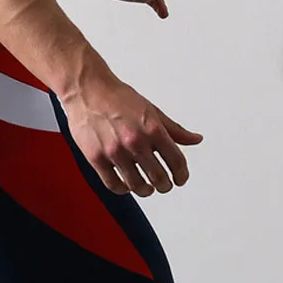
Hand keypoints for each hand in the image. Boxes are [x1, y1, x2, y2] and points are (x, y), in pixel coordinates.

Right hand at [64, 78, 202, 196]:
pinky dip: (122, 189)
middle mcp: (135, 142)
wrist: (88, 92)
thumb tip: (194, 139)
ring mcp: (115, 152)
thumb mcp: (152, 110)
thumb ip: (173, 129)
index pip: (176, 160)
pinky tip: (126, 186)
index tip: (180, 179)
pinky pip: (113, 183)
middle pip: (158, 177)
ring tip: (146, 189)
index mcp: (152, 129)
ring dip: (145, 190)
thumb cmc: (117, 98)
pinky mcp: (97, 158)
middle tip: (164, 186)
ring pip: (136, 184)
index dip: (181, 174)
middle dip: (164, 186)